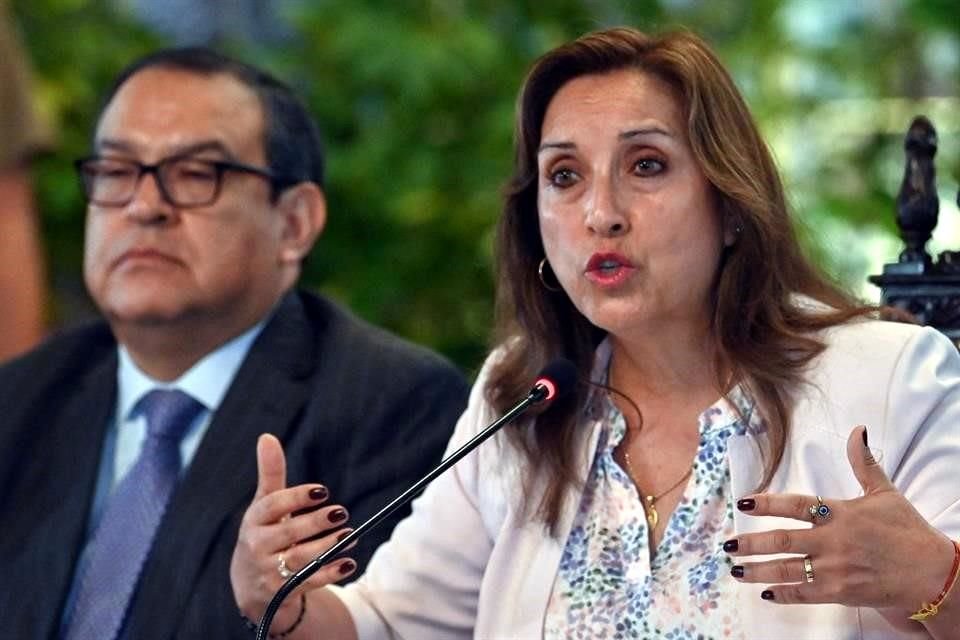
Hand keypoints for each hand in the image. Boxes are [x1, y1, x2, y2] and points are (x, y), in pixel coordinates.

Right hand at [230, 434, 356, 631]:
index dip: (296, 497)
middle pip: (287, 533)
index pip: (272, 506)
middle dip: (315, 523)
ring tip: (350, 535)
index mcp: (254, 520)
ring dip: (327, 547)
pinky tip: (348, 563)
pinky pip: (307, 583)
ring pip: (299, 558)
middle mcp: (257, 545)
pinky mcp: (281, 593)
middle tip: (341, 512)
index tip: (322, 491)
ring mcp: (267, 571)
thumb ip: (270, 473)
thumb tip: (267, 436)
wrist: (250, 587)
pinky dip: (329, 574)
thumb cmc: (263, 534)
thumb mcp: (264, 505)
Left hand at [725, 426, 954, 621]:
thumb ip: (863, 463)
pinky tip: (765, 592)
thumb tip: (858, 431)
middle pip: (782, 540)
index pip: (795, 504)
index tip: (742, 502)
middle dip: (751, 544)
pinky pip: (805, 594)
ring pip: (787, 569)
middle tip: (728, 545)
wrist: (932, 573)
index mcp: (840, 513)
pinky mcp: (841, 592)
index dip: (766, 502)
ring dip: (758, 570)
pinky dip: (783, 594)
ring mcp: (836, 569)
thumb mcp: (885, 492)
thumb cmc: (908, 531)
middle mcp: (833, 541)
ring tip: (736, 570)